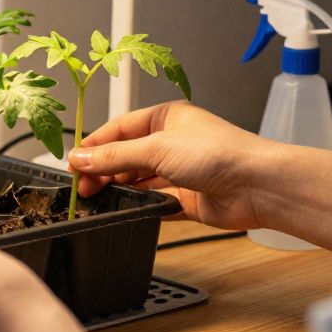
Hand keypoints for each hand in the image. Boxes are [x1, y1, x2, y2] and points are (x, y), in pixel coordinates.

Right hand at [66, 101, 331, 250]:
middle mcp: (174, 144)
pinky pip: (155, 204)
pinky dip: (139, 208)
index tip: (73, 162)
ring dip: (119, 190)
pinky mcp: (188, 200)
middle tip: (83, 187)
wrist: (258, 186)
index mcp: (167, 119)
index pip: (120, 129)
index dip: (95, 145)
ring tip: (97, 201)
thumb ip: (115, 156)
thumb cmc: (220, 154)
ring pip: (139, 181)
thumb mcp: (156, 148)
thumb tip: (80, 159)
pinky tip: (123, 212)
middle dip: (104, 170)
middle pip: (127, 156)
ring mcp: (181, 172)